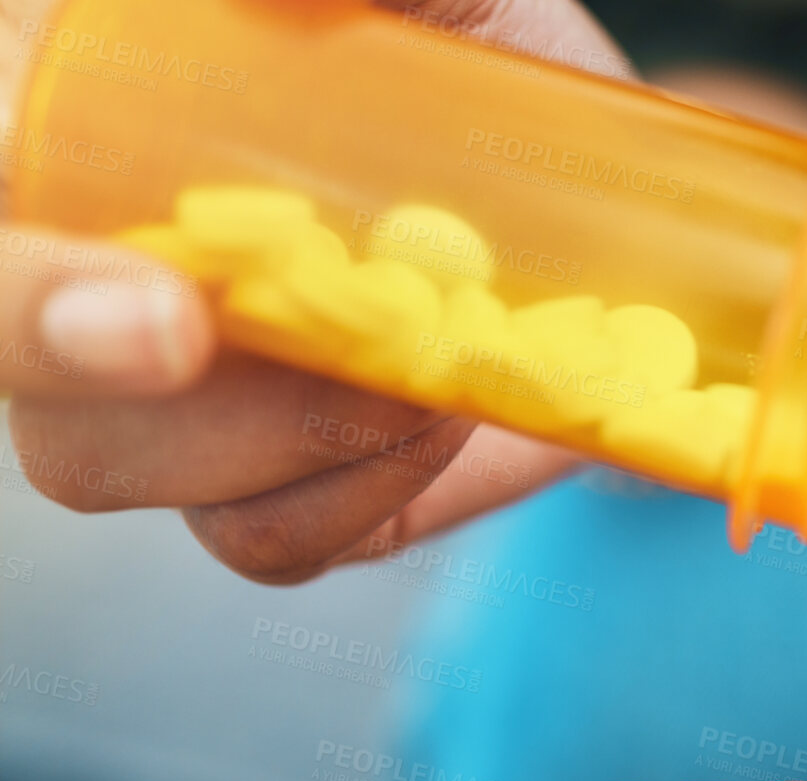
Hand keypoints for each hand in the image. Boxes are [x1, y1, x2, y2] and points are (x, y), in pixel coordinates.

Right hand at [0, 0, 627, 582]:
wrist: (589, 214)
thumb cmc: (475, 77)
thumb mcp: (435, 0)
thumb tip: (295, 3)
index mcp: (80, 131)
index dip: (33, 281)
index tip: (169, 314)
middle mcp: (92, 271)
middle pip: (28, 369)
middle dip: (164, 380)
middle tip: (359, 351)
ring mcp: (167, 403)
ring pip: (124, 467)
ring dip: (306, 431)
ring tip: (445, 353)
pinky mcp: (263, 495)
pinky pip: (263, 539)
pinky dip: (366, 489)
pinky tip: (446, 417)